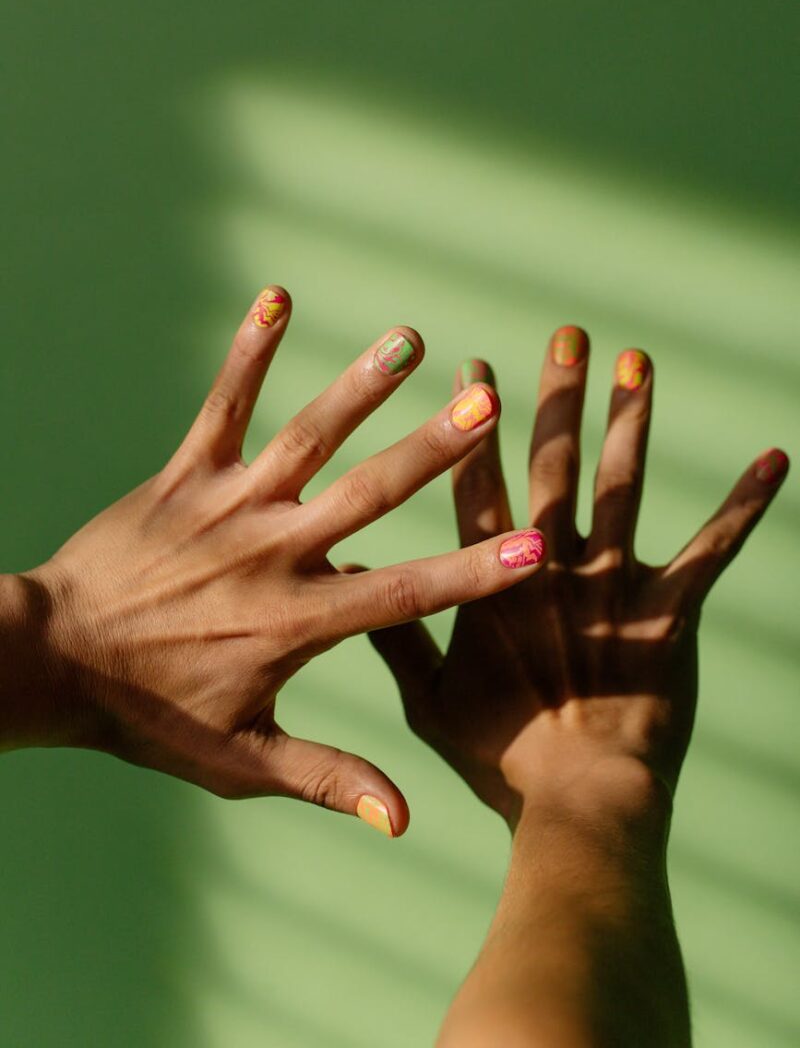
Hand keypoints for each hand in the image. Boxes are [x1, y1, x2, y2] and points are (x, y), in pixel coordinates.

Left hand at [2, 289, 546, 835]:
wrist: (52, 663)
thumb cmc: (149, 715)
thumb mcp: (241, 760)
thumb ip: (329, 778)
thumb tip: (407, 819)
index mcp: (298, 621)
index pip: (405, 594)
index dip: (475, 573)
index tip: (537, 548)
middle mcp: (272, 553)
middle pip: (366, 495)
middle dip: (432, 450)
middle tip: (487, 402)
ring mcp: (227, 507)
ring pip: (304, 437)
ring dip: (358, 386)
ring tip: (409, 338)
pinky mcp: (183, 475)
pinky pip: (221, 405)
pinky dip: (249, 352)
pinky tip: (278, 297)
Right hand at [368, 332, 788, 827]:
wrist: (580, 802)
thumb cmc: (501, 756)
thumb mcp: (429, 699)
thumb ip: (395, 635)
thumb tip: (352, 578)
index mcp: (492, 581)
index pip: (478, 483)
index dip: (476, 424)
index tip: (474, 366)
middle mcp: (553, 567)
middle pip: (554, 463)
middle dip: (558, 396)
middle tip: (568, 333)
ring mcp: (615, 585)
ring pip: (623, 484)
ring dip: (631, 419)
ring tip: (639, 361)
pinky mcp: (673, 613)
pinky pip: (715, 548)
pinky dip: (745, 503)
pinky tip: (774, 457)